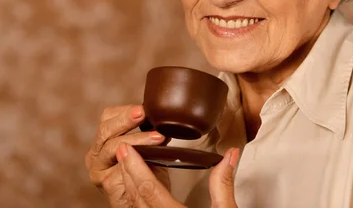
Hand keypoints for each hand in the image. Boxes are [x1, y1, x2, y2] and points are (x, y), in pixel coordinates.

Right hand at [85, 105, 169, 206]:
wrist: (146, 202)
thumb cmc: (146, 175)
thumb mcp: (148, 149)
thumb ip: (150, 134)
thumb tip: (163, 117)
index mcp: (104, 140)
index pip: (108, 117)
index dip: (124, 111)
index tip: (143, 108)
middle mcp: (96, 153)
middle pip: (106, 129)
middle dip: (125, 120)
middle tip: (143, 114)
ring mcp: (98, 168)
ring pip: (112, 145)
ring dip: (136, 139)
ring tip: (156, 137)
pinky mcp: (105, 182)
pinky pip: (118, 167)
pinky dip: (134, 158)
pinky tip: (147, 154)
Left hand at [117, 142, 239, 207]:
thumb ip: (223, 184)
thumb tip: (229, 156)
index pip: (148, 189)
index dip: (135, 167)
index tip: (128, 149)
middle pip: (136, 198)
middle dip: (128, 172)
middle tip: (123, 151)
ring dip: (129, 188)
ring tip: (128, 169)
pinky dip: (136, 203)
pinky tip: (137, 194)